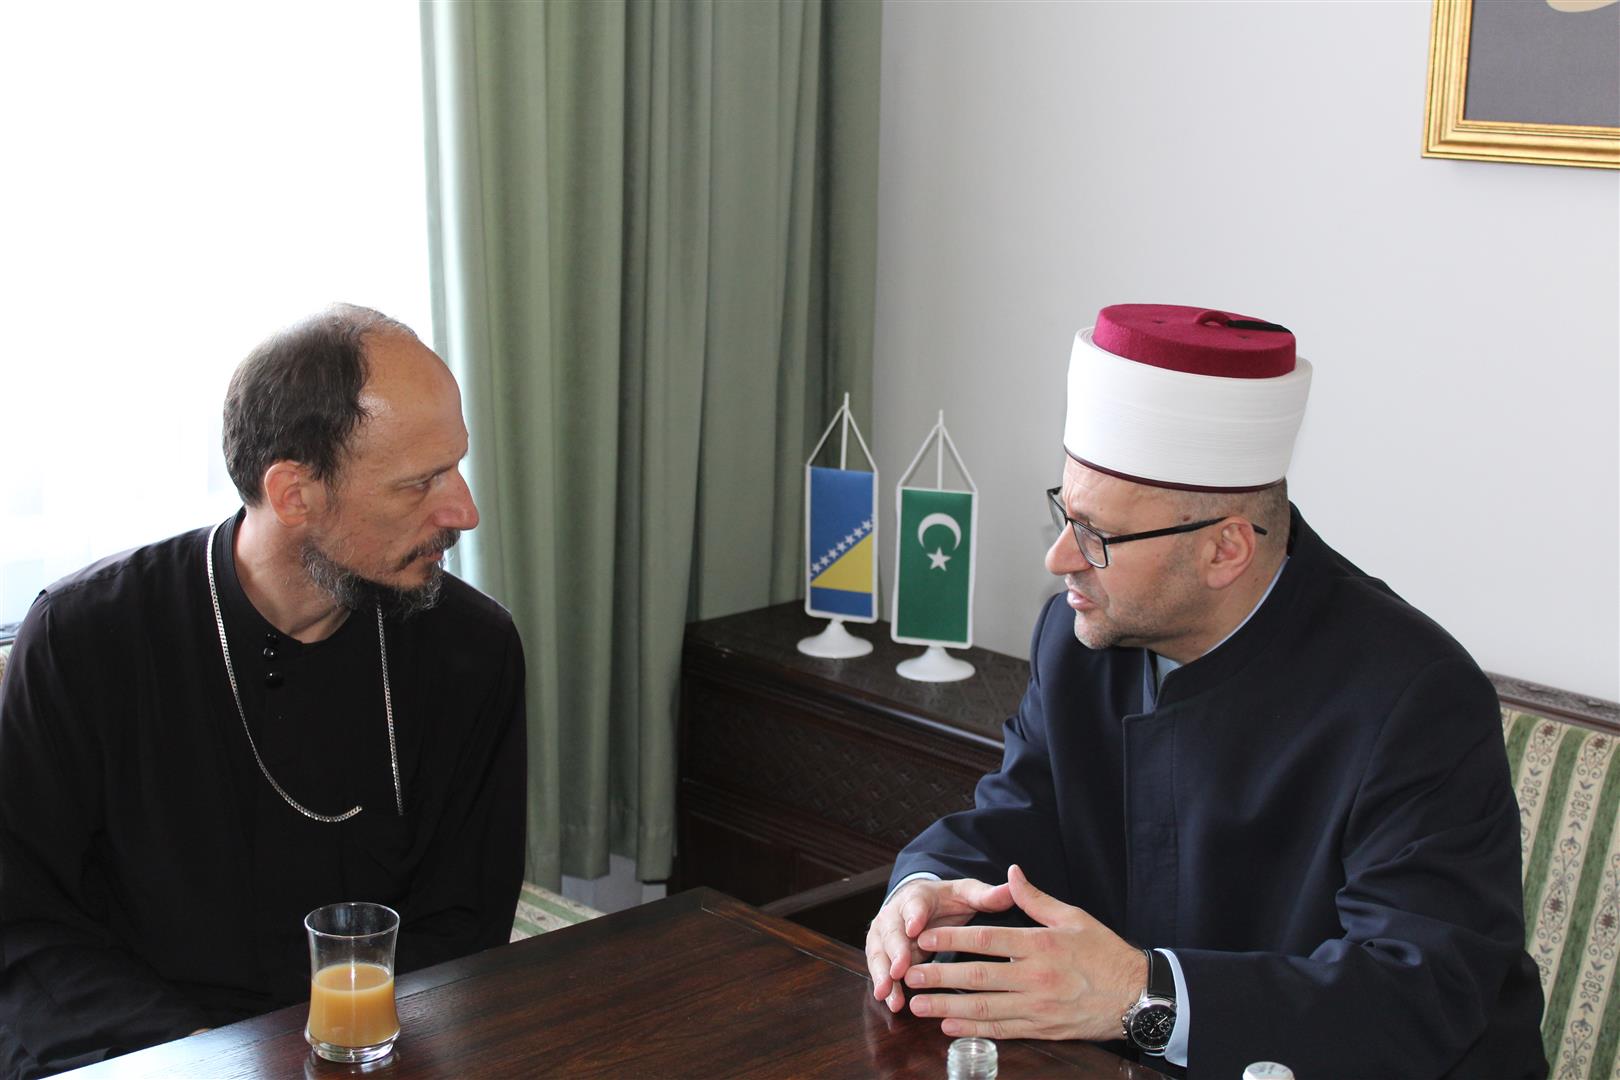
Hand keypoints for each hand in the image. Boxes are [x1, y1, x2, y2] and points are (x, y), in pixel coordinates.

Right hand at [865, 875, 1013, 1012]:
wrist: (920, 903)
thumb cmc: (946, 901)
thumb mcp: (966, 894)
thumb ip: (986, 895)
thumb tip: (1010, 890)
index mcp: (918, 897)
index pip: (915, 905)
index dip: (914, 916)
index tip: (915, 928)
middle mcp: (895, 914)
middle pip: (892, 932)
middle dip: (895, 952)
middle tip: (899, 970)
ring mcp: (885, 934)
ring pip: (880, 953)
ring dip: (883, 974)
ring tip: (888, 994)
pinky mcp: (881, 952)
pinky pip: (880, 969)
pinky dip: (884, 985)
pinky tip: (890, 1002)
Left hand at [900, 864, 1146, 1040]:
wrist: (1137, 995)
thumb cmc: (1104, 952)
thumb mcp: (1073, 916)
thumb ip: (1036, 899)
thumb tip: (1011, 873)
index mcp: (1041, 944)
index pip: (987, 940)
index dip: (951, 939)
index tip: (924, 937)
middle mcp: (1036, 977)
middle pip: (977, 977)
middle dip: (939, 977)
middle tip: (910, 974)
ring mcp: (1038, 1007)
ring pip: (984, 1008)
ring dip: (947, 1007)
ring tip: (918, 1005)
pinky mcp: (1042, 1028)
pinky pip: (1001, 1030)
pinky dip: (973, 1029)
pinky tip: (950, 1027)